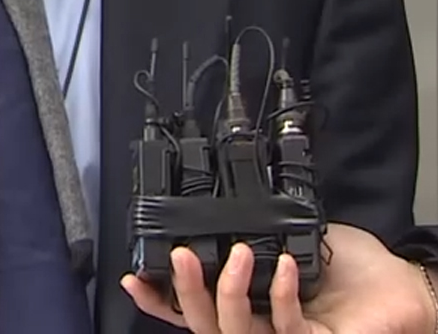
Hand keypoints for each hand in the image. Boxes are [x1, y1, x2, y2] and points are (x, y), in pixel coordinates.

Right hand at [121, 224, 437, 333]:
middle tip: (180, 254)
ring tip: (237, 252)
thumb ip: (254, 232)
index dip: (158, 298)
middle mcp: (255, 324)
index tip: (133, 278)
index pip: (190, 307)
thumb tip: (219, 208)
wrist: (398, 286)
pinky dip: (279, 294)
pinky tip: (283, 264)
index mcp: (244, 303)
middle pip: (201, 321)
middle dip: (182, 289)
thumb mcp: (288, 237)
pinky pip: (284, 326)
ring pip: (232, 329)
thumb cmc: (348, 266)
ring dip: (226, 291)